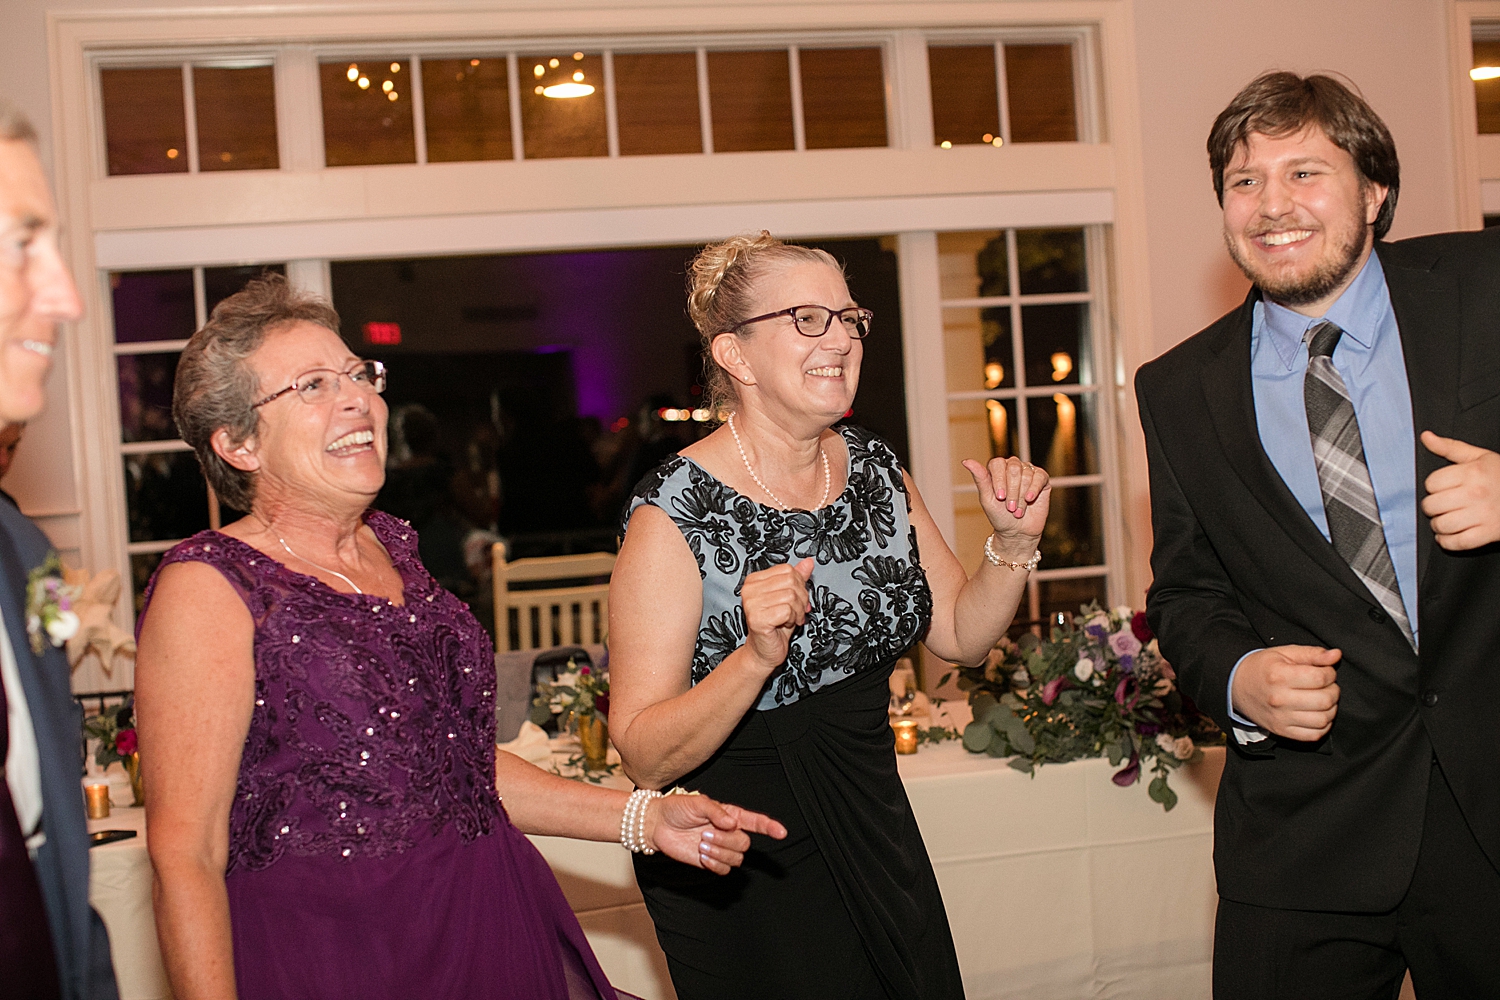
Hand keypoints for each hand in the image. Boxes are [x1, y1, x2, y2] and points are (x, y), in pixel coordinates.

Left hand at [644, 794, 787, 873]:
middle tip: (705, 834)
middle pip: (745, 844)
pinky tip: (702, 856)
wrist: (658, 825)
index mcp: (730, 815)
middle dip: (726, 841)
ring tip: (701, 844)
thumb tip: (731, 823)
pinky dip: (714, 864)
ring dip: (719, 853)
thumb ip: (716, 811)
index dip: (769, 827)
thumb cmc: (677, 808)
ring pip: (736, 858)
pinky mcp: (710, 861)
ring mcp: (720, 848)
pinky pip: (724, 869)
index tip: (782, 833)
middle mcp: (728, 832)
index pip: (755, 822)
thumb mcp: (697, 802)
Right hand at [739, 557, 814, 669]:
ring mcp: (751, 604)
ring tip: (790, 619)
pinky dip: (792, 619)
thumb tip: (808, 562)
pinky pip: (787, 610)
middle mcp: (749, 589)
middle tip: (796, 611)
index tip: (796, 599)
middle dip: (801, 599)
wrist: (764, 651)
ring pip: (791, 596)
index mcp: (754, 580)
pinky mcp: (757, 618)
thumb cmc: (775, 625)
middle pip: (791, 581)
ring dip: (797, 611)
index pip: (787, 569)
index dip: (799, 585)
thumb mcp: (789, 597)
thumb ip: (797, 578)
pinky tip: (785, 625)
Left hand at [961, 457, 1050, 551]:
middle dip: (1012, 491)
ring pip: (1027, 475)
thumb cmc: (999, 515)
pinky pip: (1040, 477)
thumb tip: (966, 461)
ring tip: (1018, 510)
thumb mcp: (987, 499)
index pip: (997, 463)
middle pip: (1013, 468)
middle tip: (1009, 507)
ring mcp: (1028, 472)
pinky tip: (1030, 499)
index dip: (999, 480)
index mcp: (997, 469)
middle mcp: (1012, 467)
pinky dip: (1034, 489)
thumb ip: (980, 479)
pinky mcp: (1042, 479)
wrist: (1017, 532)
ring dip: (1021, 496)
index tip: (1000, 497)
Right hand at [1231, 645, 1341, 740]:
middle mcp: (1279, 699)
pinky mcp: (1282, 730)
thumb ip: (1312, 653)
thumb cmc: (1262, 668)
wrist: (1236, 686)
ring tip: (1322, 699)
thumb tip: (1335, 655)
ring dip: (1331, 709)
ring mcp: (1280, 718)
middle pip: (1325, 699)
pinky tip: (1317, 714)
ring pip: (1323, 719)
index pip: (1320, 678)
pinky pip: (1314, 735)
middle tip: (1326, 685)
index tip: (1325, 671)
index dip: (1330, 673)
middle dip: (1333, 690)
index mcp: (1279, 676)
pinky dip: (1323, 725)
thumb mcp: (1284, 653)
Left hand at [1420, 431, 1499, 549]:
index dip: (1434, 486)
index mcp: (1472, 473)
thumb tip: (1426, 437)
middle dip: (1433, 506)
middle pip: (1432, 505)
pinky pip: (1456, 543)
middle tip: (1441, 505)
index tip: (1442, 488)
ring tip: (1444, 519)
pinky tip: (1449, 534)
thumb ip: (1450, 447)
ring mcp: (1482, 515)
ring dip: (1437, 525)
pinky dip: (1447, 541)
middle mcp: (1476, 494)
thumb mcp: (1480, 457)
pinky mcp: (1488, 534)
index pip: (1431, 483)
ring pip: (1441, 525)